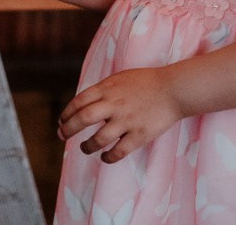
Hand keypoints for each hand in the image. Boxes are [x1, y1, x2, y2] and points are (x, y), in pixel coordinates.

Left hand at [58, 66, 184, 163]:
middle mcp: (114, 104)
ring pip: (99, 138)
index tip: (62, 121)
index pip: (79, 101)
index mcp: (108, 88)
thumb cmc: (146, 82)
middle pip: (83, 118)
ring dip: (87, 146)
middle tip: (62, 136)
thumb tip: (84, 103)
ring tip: (84, 148)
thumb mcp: (120, 78)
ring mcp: (127, 120)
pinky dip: (108, 157)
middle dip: (68, 129)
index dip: (67, 113)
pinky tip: (104, 157)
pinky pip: (119, 151)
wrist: (173, 89)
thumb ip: (103, 89)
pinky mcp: (140, 135)